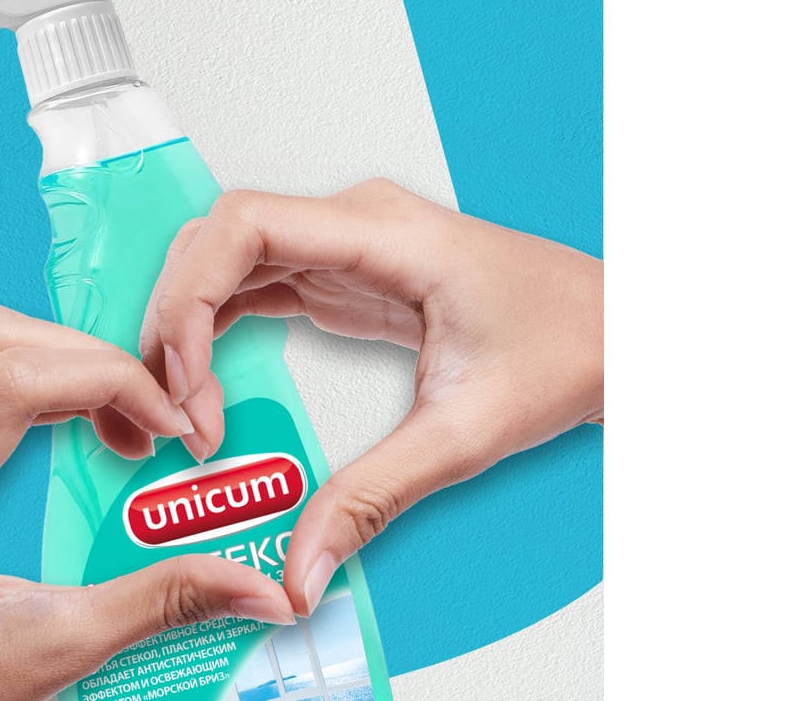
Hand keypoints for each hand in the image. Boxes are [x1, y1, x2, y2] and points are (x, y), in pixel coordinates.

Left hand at [0, 306, 294, 700]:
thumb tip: (251, 586)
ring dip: (60, 364)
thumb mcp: (56, 652)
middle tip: (149, 414)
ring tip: (121, 421)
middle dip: (88, 358)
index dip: (106, 378)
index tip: (163, 420)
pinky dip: (29, 384)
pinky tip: (74, 426)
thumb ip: (159, 604)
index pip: (13, 383)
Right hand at [137, 178, 602, 616]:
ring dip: (188, 327)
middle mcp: (352, 223)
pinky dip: (214, 330)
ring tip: (186, 408)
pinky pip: (250, 285)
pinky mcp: (340, 274)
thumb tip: (301, 566)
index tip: (186, 379)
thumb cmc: (566, 347)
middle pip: (215, 243)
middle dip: (175, 322)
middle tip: (177, 413)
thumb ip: (373, 497)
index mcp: (382, 232)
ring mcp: (342, 244)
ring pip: (222, 262)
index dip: (190, 297)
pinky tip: (208, 384)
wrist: (614, 332)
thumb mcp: (464, 432)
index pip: (242, 225)